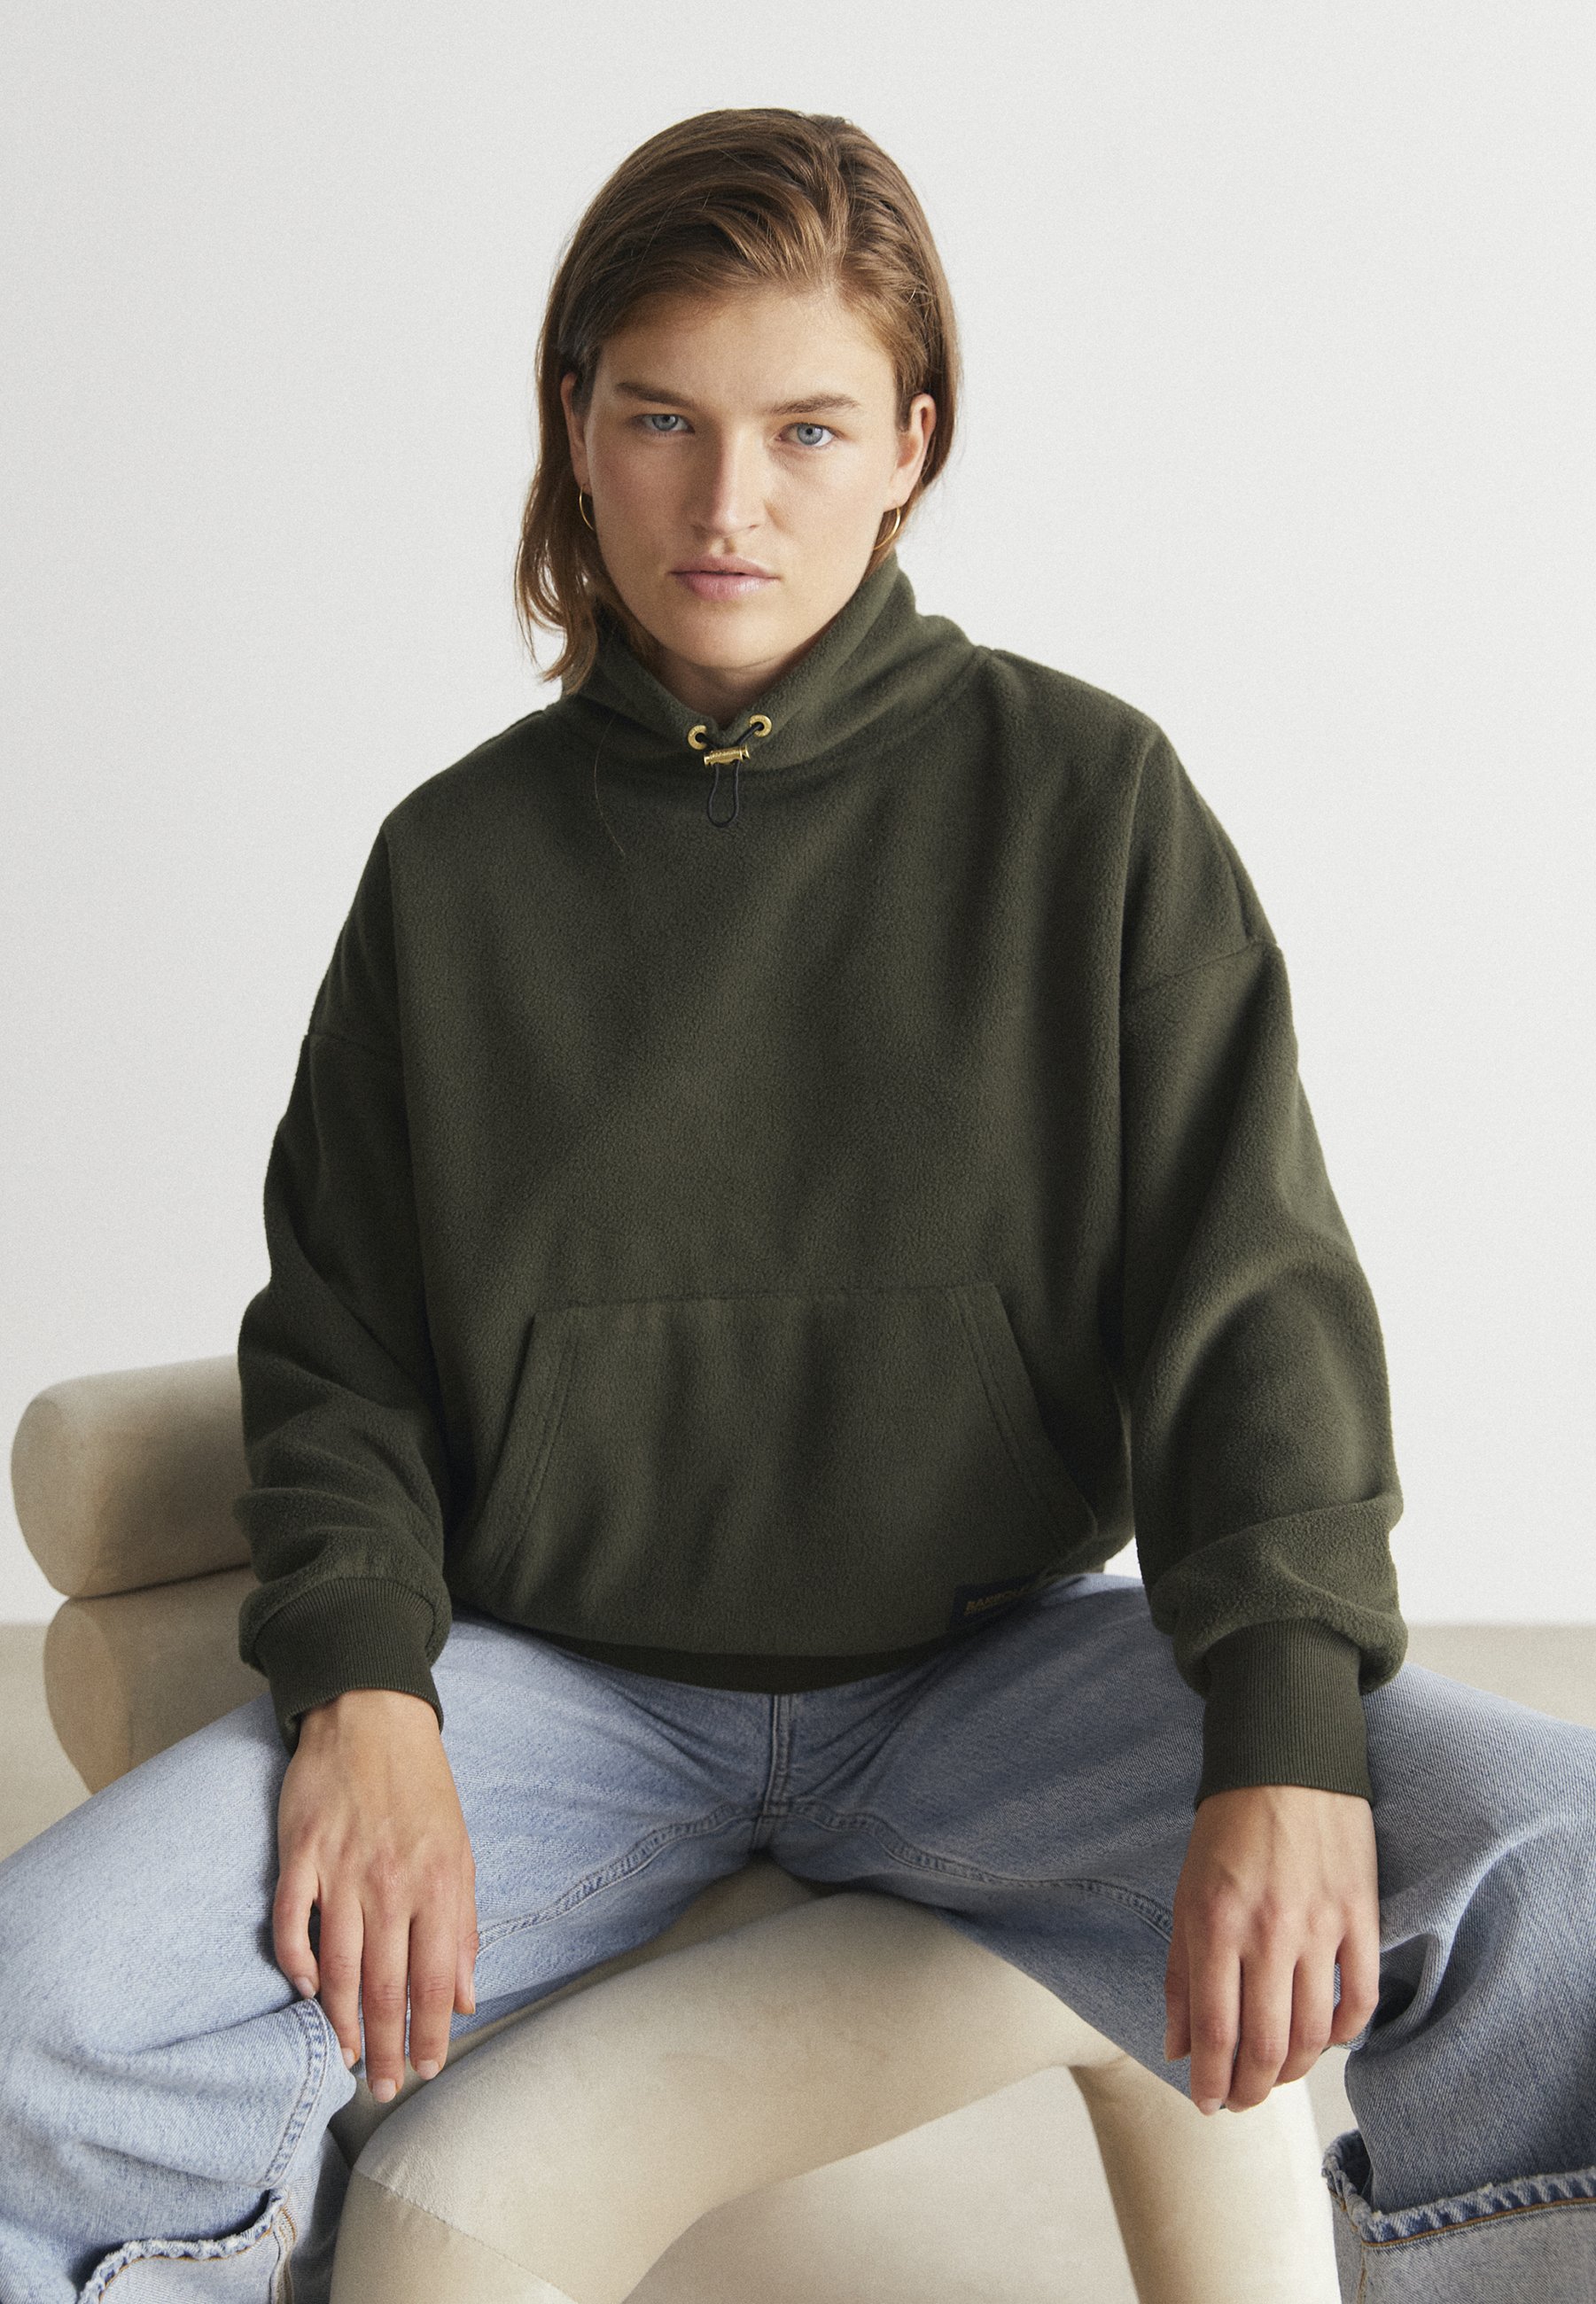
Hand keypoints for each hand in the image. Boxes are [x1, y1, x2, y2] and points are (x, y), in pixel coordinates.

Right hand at [271, 1687, 479, 2102]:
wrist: (373, 1717)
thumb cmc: (422, 1788)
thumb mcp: (460, 1851)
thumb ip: (462, 1926)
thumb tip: (468, 1996)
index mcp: (437, 1884)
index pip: (434, 1981)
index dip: (430, 2032)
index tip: (428, 2069)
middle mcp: (389, 1884)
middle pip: (383, 1986)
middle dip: (387, 2046)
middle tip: (386, 2088)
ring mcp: (340, 1869)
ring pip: (335, 1968)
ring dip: (341, 2022)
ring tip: (349, 2058)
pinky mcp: (299, 1854)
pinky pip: (290, 1924)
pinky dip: (295, 1964)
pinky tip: (304, 1992)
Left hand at [1163, 1781, 1379, 2114]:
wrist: (1287, 1761)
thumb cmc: (1227, 1829)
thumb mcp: (1186, 1894)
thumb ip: (1181, 1975)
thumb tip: (1178, 2048)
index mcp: (1216, 1924)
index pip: (1216, 2033)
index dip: (1211, 2082)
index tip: (1206, 2104)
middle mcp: (1269, 1933)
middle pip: (1267, 2045)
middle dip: (1250, 2090)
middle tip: (1241, 2102)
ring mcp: (1321, 1927)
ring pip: (1316, 2033)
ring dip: (1295, 2070)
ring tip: (1276, 2076)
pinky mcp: (1361, 1916)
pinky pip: (1361, 1998)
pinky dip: (1347, 2033)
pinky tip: (1328, 2039)